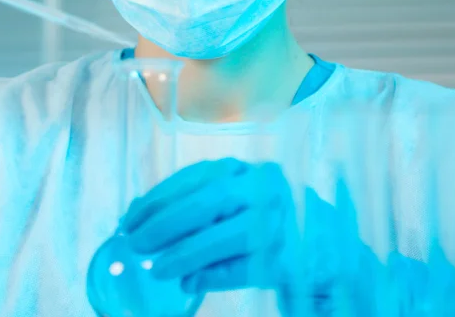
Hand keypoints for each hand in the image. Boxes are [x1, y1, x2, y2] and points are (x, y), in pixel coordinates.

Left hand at [119, 158, 290, 293]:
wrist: (324, 245)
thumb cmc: (264, 219)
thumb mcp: (231, 202)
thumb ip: (191, 206)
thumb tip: (138, 216)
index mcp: (245, 170)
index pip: (196, 177)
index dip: (159, 197)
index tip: (131, 218)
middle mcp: (264, 188)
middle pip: (209, 201)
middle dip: (166, 223)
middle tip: (136, 244)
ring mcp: (280, 222)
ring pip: (224, 236)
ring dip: (185, 254)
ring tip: (158, 268)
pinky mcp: (289, 258)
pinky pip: (243, 269)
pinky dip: (212, 276)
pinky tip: (190, 283)